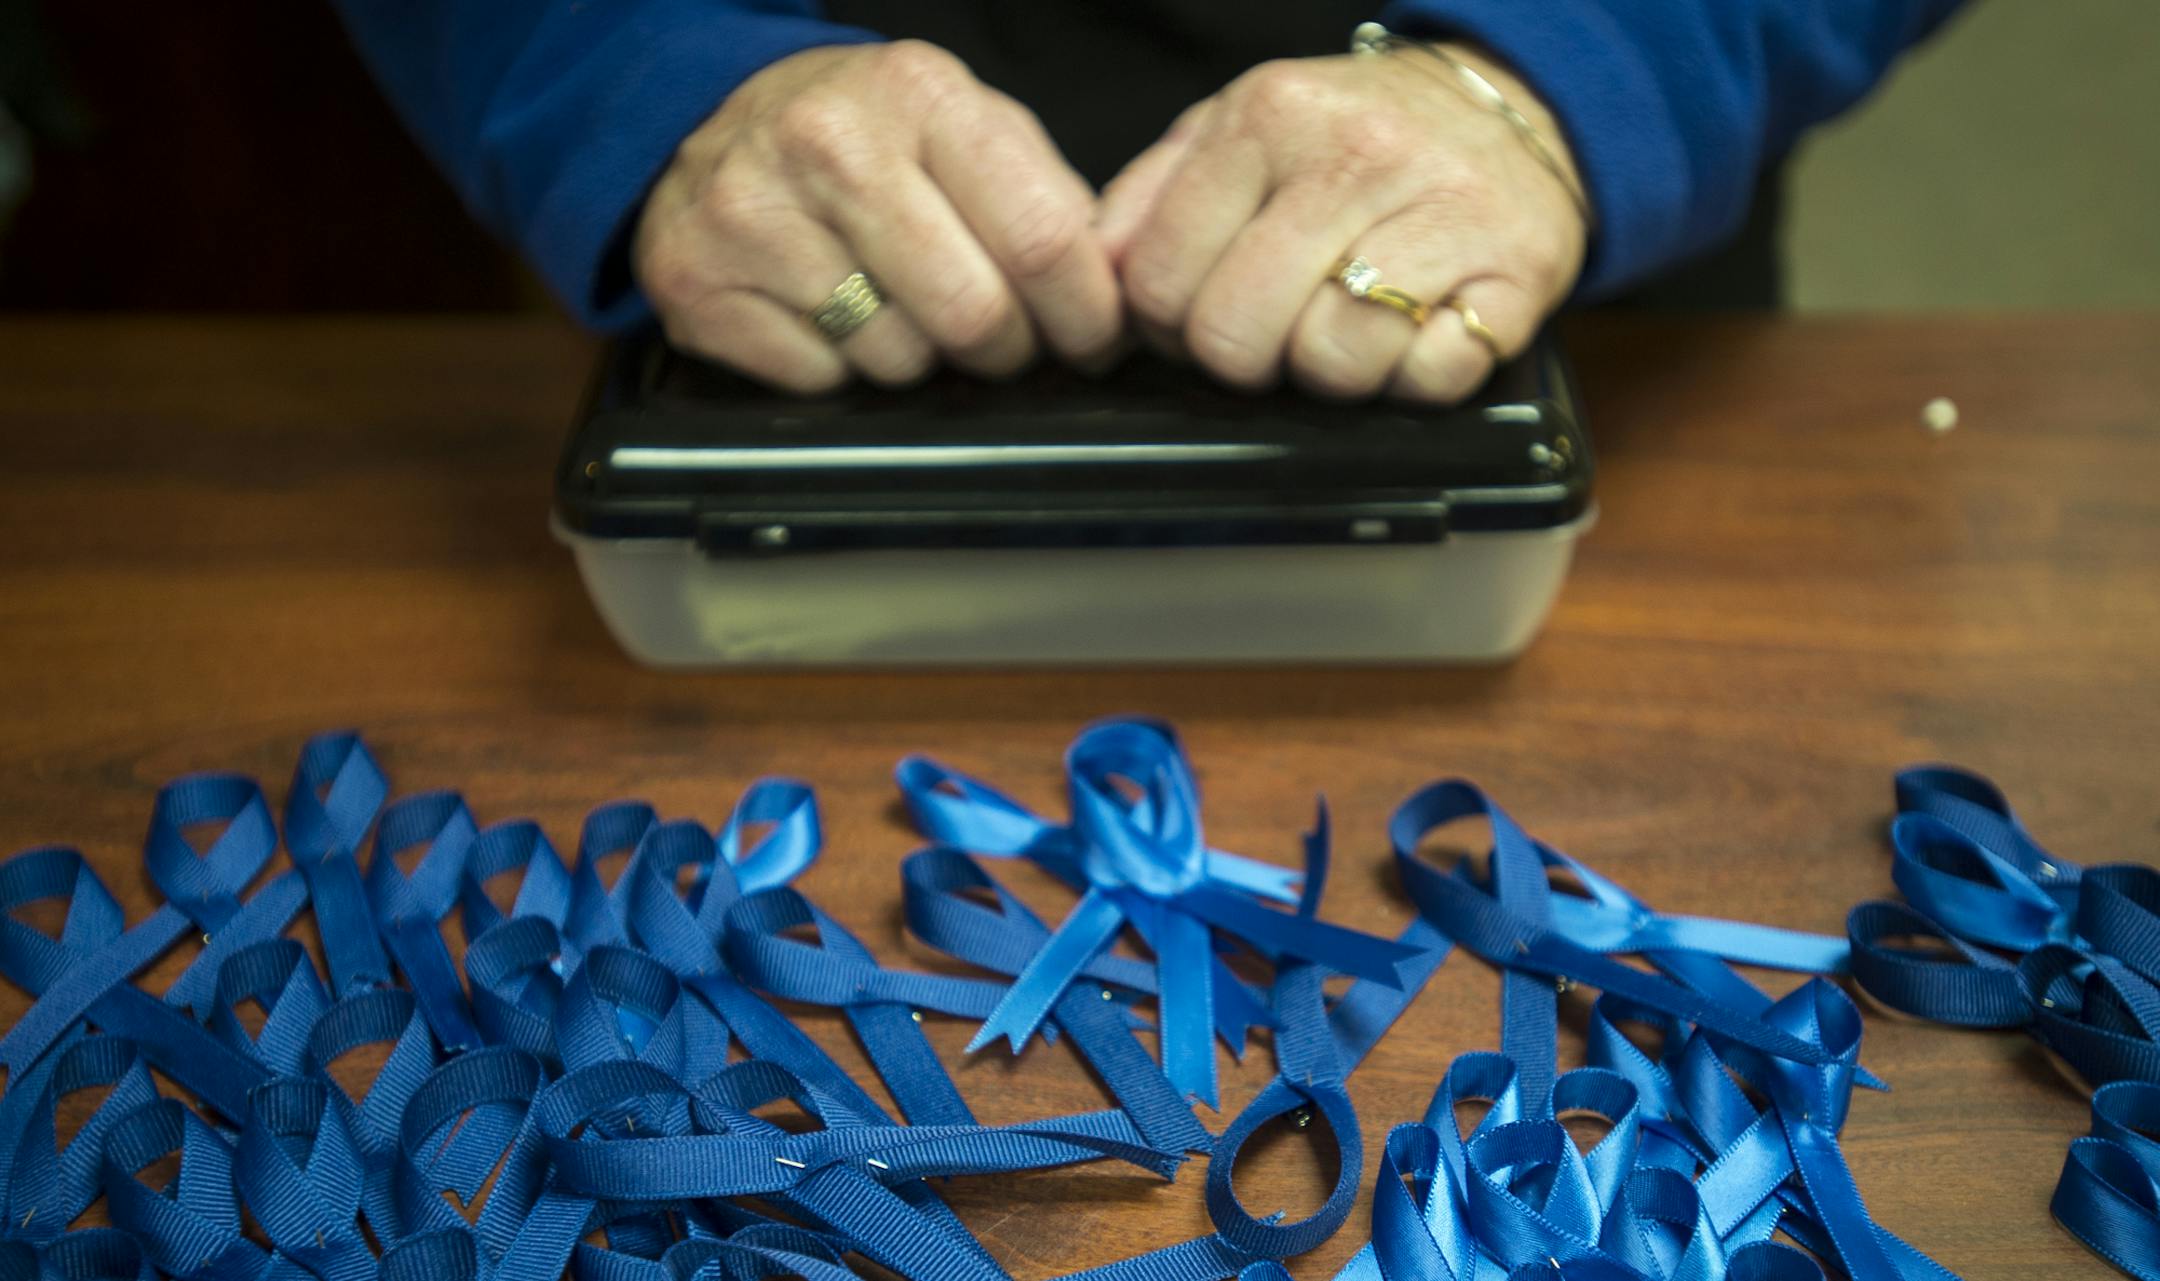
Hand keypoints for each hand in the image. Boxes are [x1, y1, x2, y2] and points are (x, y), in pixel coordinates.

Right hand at [633, 41, 1120, 393]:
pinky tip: (826, 315)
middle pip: (974, 315)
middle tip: (1002, 343)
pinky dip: (840, 369)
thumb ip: (1044, 199)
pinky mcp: (698, 286)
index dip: (1086, 314)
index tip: (1094, 342)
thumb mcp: (960, 127)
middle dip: (1007, 351)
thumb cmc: (862, 139)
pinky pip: (821, 381)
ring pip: (898, 360)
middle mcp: (830, 146)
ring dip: (919, 358)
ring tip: (897, 306)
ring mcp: (753, 216)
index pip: (1044, 237)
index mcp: (920, 95)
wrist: (705, 124)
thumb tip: (1111, 300)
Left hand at [1096, 45, 1587, 402]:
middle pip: (1235, 337)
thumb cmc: (1356, 140)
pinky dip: (1412, 381)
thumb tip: (1090, 276)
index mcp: (1269, 117)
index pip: (1159, 281)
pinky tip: (1417, 331)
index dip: (1168, 327)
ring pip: (1329, 364)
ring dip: (1331, 373)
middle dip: (1246, 358)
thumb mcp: (1240, 133)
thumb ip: (1152, 198)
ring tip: (1351, 324)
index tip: (1202, 314)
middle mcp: (1357, 156)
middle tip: (1279, 328)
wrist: (1513, 109)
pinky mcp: (1516, 275)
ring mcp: (1444, 213)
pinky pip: (1426, 381)